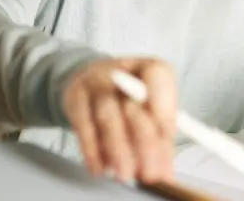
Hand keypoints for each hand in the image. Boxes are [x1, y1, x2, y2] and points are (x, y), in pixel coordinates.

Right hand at [62, 57, 178, 183]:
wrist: (91, 79)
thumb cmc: (129, 97)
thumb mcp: (151, 105)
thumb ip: (160, 132)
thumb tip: (166, 169)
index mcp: (149, 68)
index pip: (159, 80)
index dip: (165, 111)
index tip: (168, 140)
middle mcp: (121, 71)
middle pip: (133, 105)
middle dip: (144, 143)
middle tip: (150, 172)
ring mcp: (95, 83)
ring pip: (107, 116)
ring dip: (118, 149)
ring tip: (126, 174)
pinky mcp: (75, 98)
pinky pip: (83, 126)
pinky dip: (92, 150)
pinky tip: (100, 168)